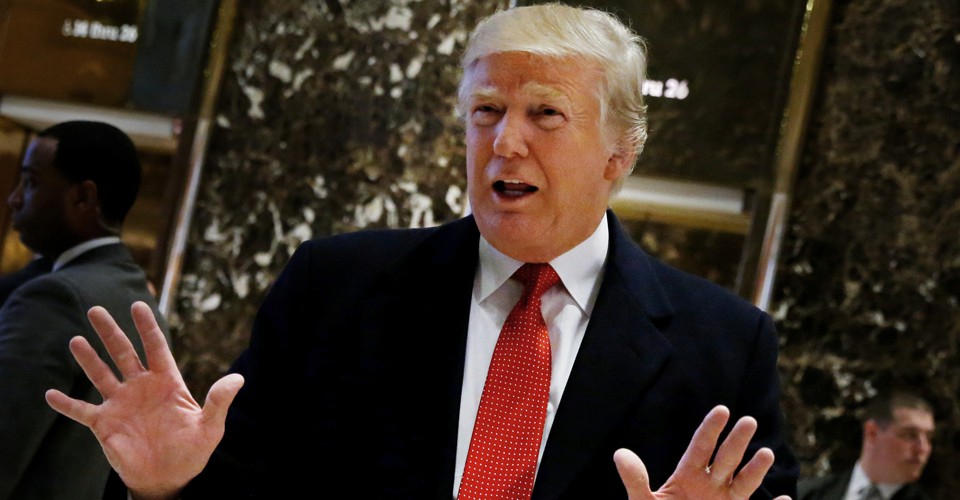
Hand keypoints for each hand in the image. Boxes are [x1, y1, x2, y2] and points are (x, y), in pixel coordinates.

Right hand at [45, 302, 243, 499]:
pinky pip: (81, 411)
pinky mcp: (105, 424)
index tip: (138, 305)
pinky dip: (66, 404)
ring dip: (88, 359)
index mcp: (166, 382)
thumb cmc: (192, 450)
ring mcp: (120, 404)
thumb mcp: (210, 426)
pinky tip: (50, 395)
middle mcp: (140, 387)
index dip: (147, 327)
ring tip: (76, 340)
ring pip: (100, 375)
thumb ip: (219, 401)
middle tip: (95, 309)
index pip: (156, 348)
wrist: (169, 478)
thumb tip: (238, 379)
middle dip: (110, 332)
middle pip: (123, 353)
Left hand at [614, 405, 790, 499]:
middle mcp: (711, 486)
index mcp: (688, 476)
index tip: (722, 409)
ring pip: (743, 482)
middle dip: (737, 441)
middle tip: (748, 420)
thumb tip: (621, 454)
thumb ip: (636, 481)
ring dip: (755, 469)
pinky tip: (784, 499)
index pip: (701, 447)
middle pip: (726, 458)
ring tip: (765, 453)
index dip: (711, 429)